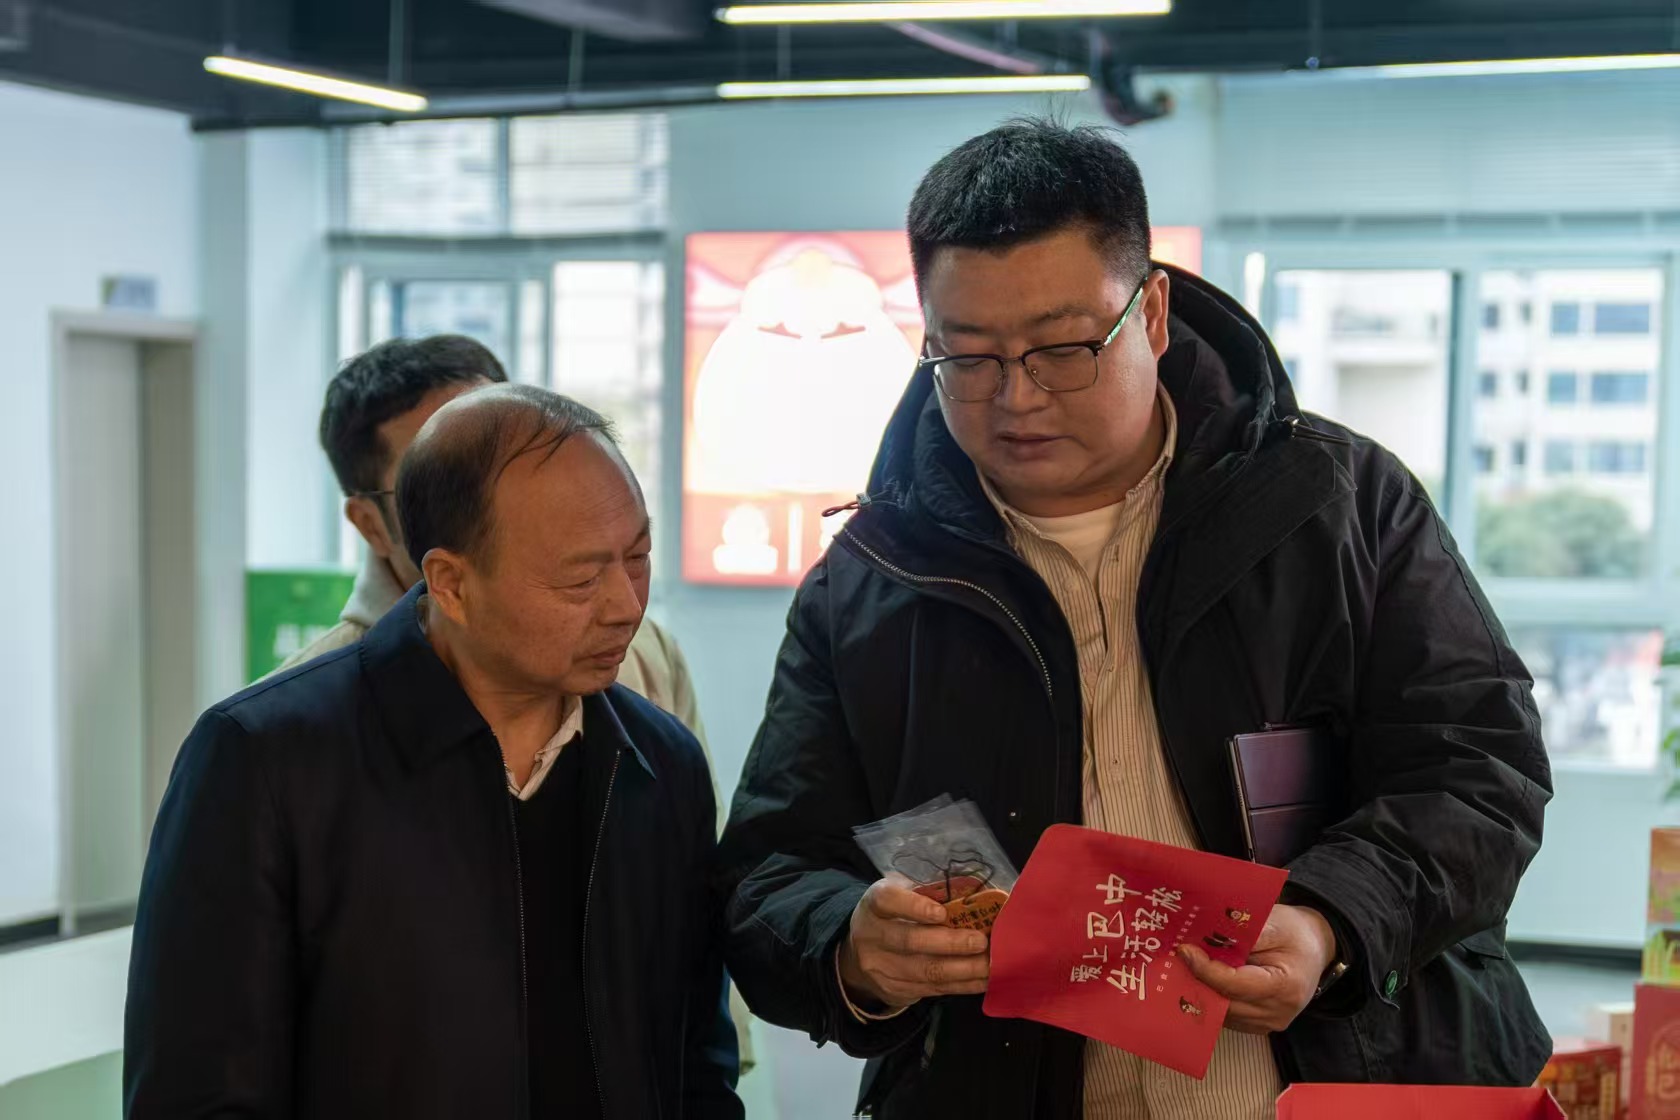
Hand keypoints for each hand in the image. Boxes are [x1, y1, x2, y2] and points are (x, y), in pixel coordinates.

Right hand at [837, 875, 990, 1011]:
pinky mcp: (895, 990)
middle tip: (980, 942)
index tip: (942, 913)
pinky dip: (962, 985)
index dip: (914, 907)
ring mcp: (881, 968)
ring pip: (925, 971)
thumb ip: (929, 894)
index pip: (888, 901)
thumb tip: (976, 896)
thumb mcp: (900, 895)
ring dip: (963, 969)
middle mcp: (872, 936)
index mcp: (874, 905)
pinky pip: (933, 989)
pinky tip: (983, 980)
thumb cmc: (893, 915)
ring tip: (990, 964)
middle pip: (910, 941)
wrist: (861, 953)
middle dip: (950, 943)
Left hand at [1178, 904, 1336, 1033]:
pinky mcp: (1259, 1026)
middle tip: (1179, 955)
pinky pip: (1227, 1016)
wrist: (1315, 948)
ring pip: (1222, 1012)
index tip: (1185, 950)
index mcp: (1285, 986)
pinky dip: (1212, 997)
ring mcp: (1269, 1023)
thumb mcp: (1273, 922)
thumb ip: (1242, 934)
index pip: (1234, 985)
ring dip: (1202, 989)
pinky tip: (1202, 977)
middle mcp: (1278, 1012)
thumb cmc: (1294, 933)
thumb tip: (1206, 940)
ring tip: (1187, 964)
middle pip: (1224, 1002)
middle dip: (1198, 978)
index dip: (1205, 969)